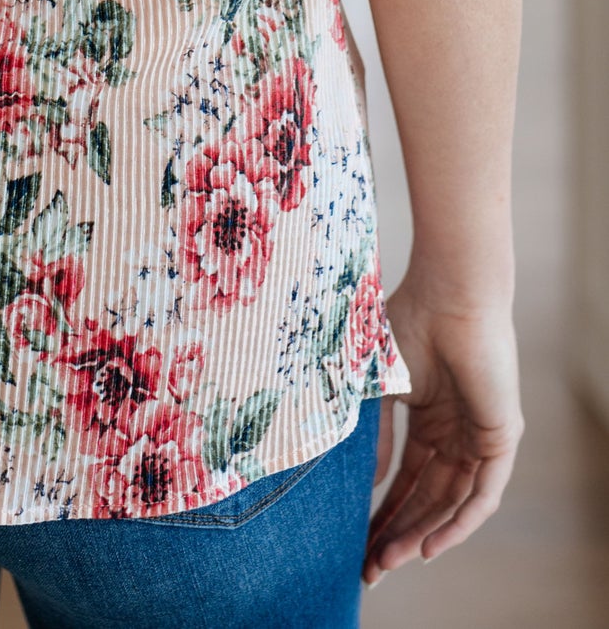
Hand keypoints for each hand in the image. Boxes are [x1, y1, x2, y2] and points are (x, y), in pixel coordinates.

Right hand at [364, 278, 521, 584]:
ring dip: (422, 534)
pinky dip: (458, 524)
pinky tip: (430, 547)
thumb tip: (368, 485)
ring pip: (452, 503)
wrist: (447, 293)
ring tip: (390, 560)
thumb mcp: (379, 388)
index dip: (383, 511)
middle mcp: (456, 432)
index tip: (357, 542)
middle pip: (428, 498)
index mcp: (428, 419)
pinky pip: (481, 495)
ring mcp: (479, 436)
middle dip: (399, 533)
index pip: (408, 479)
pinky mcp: (501, 438)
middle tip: (371, 566)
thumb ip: (377, 437)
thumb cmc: (407, 323)